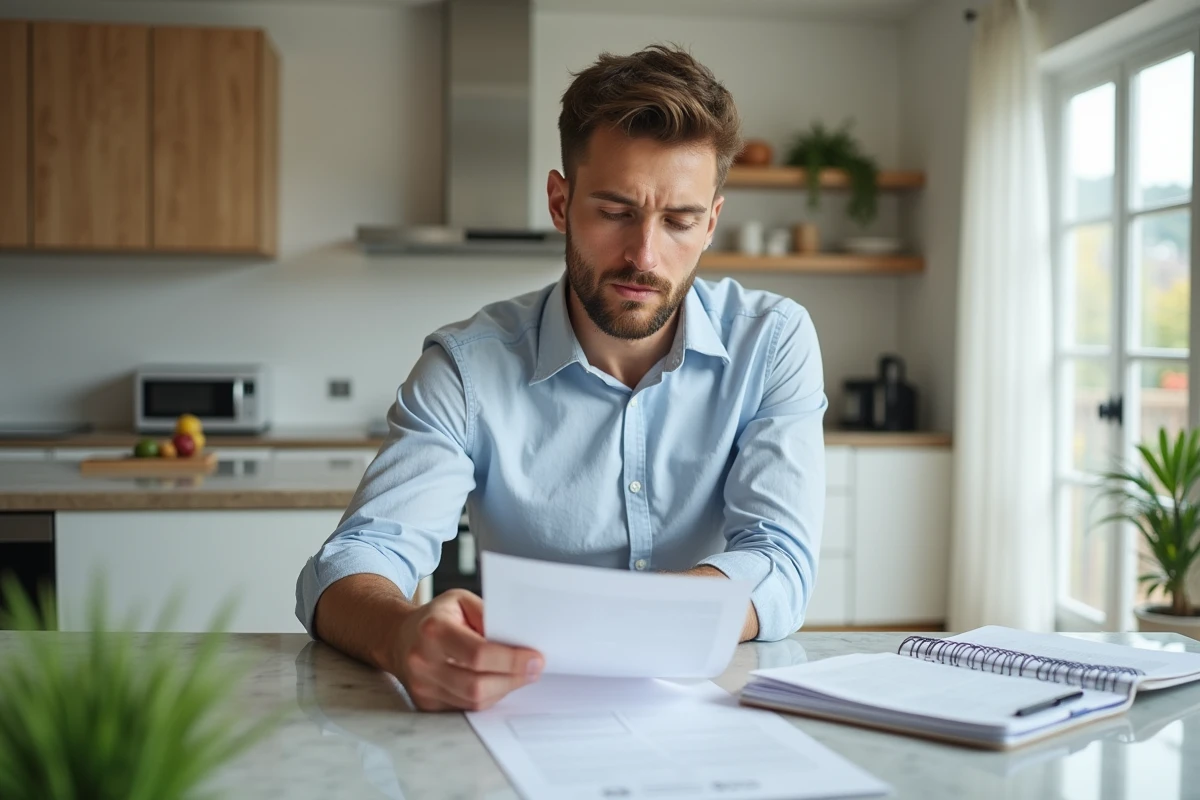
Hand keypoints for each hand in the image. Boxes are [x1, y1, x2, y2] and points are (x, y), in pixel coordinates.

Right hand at [390, 589, 543, 710]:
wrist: (398, 637)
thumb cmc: (436, 618)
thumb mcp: (461, 601)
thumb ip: (488, 616)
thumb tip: (519, 639)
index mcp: (434, 630)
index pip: (478, 654)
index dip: (511, 660)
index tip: (536, 659)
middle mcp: (423, 661)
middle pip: (477, 684)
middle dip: (513, 679)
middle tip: (534, 670)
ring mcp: (422, 686)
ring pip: (473, 701)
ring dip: (503, 690)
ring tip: (517, 675)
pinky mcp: (425, 704)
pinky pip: (465, 708)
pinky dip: (487, 698)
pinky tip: (496, 683)